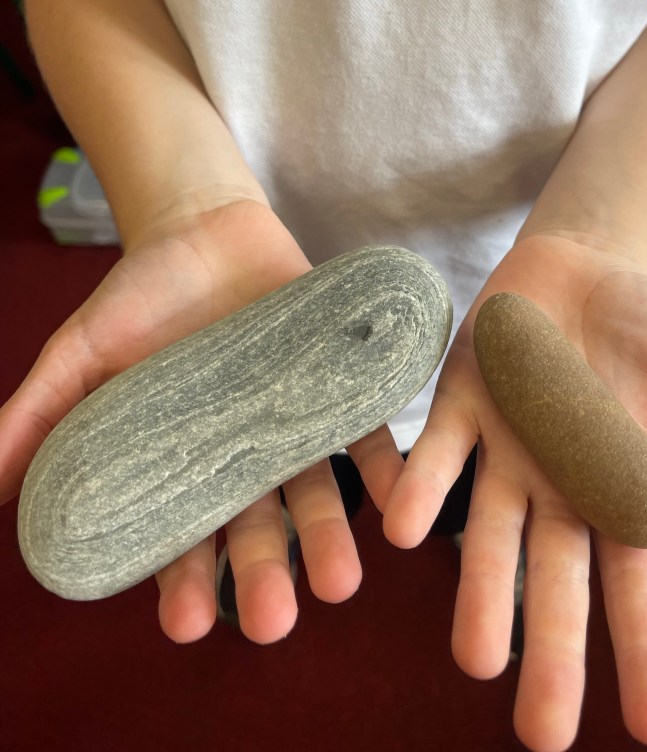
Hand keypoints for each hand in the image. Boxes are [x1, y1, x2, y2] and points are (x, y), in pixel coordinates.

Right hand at [1, 199, 402, 643]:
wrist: (202, 231)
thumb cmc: (137, 299)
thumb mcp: (80, 354)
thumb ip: (37, 416)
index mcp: (182, 467)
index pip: (184, 541)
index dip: (185, 585)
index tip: (186, 623)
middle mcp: (242, 458)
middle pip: (257, 529)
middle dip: (263, 574)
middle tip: (272, 621)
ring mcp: (291, 423)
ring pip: (315, 492)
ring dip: (330, 538)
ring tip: (339, 583)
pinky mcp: (336, 384)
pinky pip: (364, 430)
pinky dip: (385, 465)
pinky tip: (401, 499)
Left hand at [384, 233, 646, 751]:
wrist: (582, 266)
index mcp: (615, 493)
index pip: (633, 589)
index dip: (644, 654)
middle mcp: (554, 488)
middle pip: (554, 583)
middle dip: (551, 653)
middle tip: (544, 733)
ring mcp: (503, 452)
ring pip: (488, 533)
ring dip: (480, 591)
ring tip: (475, 658)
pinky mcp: (458, 405)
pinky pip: (437, 453)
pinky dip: (421, 489)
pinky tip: (405, 533)